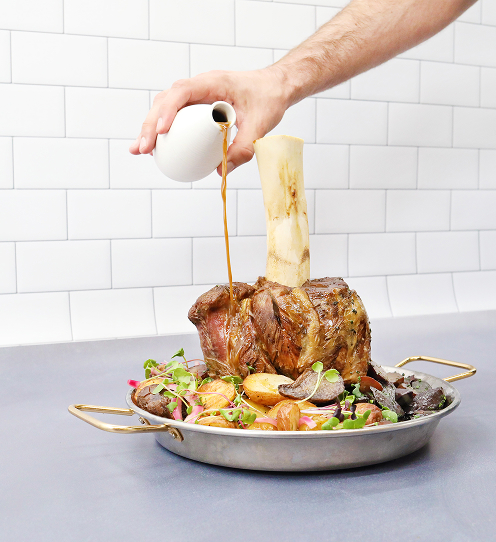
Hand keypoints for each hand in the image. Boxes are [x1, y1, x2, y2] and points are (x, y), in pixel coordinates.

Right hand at [129, 67, 288, 174]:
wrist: (275, 88)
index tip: (162, 130)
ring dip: (151, 128)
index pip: (182, 91)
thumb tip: (221, 171)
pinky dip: (163, 131)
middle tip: (143, 149)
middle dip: (151, 124)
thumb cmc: (268, 98)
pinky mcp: (197, 107)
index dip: (168, 110)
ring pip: (165, 108)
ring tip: (141, 150)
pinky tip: (156, 148)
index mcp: (213, 83)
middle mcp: (200, 87)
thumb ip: (243, 148)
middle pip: (166, 101)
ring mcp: (197, 96)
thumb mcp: (260, 125)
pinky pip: (176, 116)